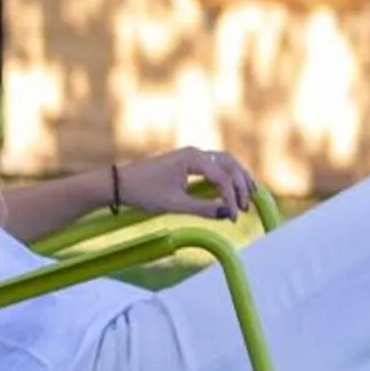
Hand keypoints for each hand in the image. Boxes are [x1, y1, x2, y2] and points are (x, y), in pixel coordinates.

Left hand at [115, 147, 256, 220]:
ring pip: (225, 163)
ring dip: (238, 178)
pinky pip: (216, 166)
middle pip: (230, 165)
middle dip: (241, 185)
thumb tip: (228, 214)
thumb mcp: (174, 204)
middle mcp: (196, 153)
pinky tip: (232, 190)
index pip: (222, 178)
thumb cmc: (144, 192)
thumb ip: (203, 209)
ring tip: (249, 195)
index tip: (235, 217)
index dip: (232, 198)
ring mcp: (192, 156)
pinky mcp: (188, 163)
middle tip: (247, 206)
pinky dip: (227, 177)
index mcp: (193, 158)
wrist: (119, 184)